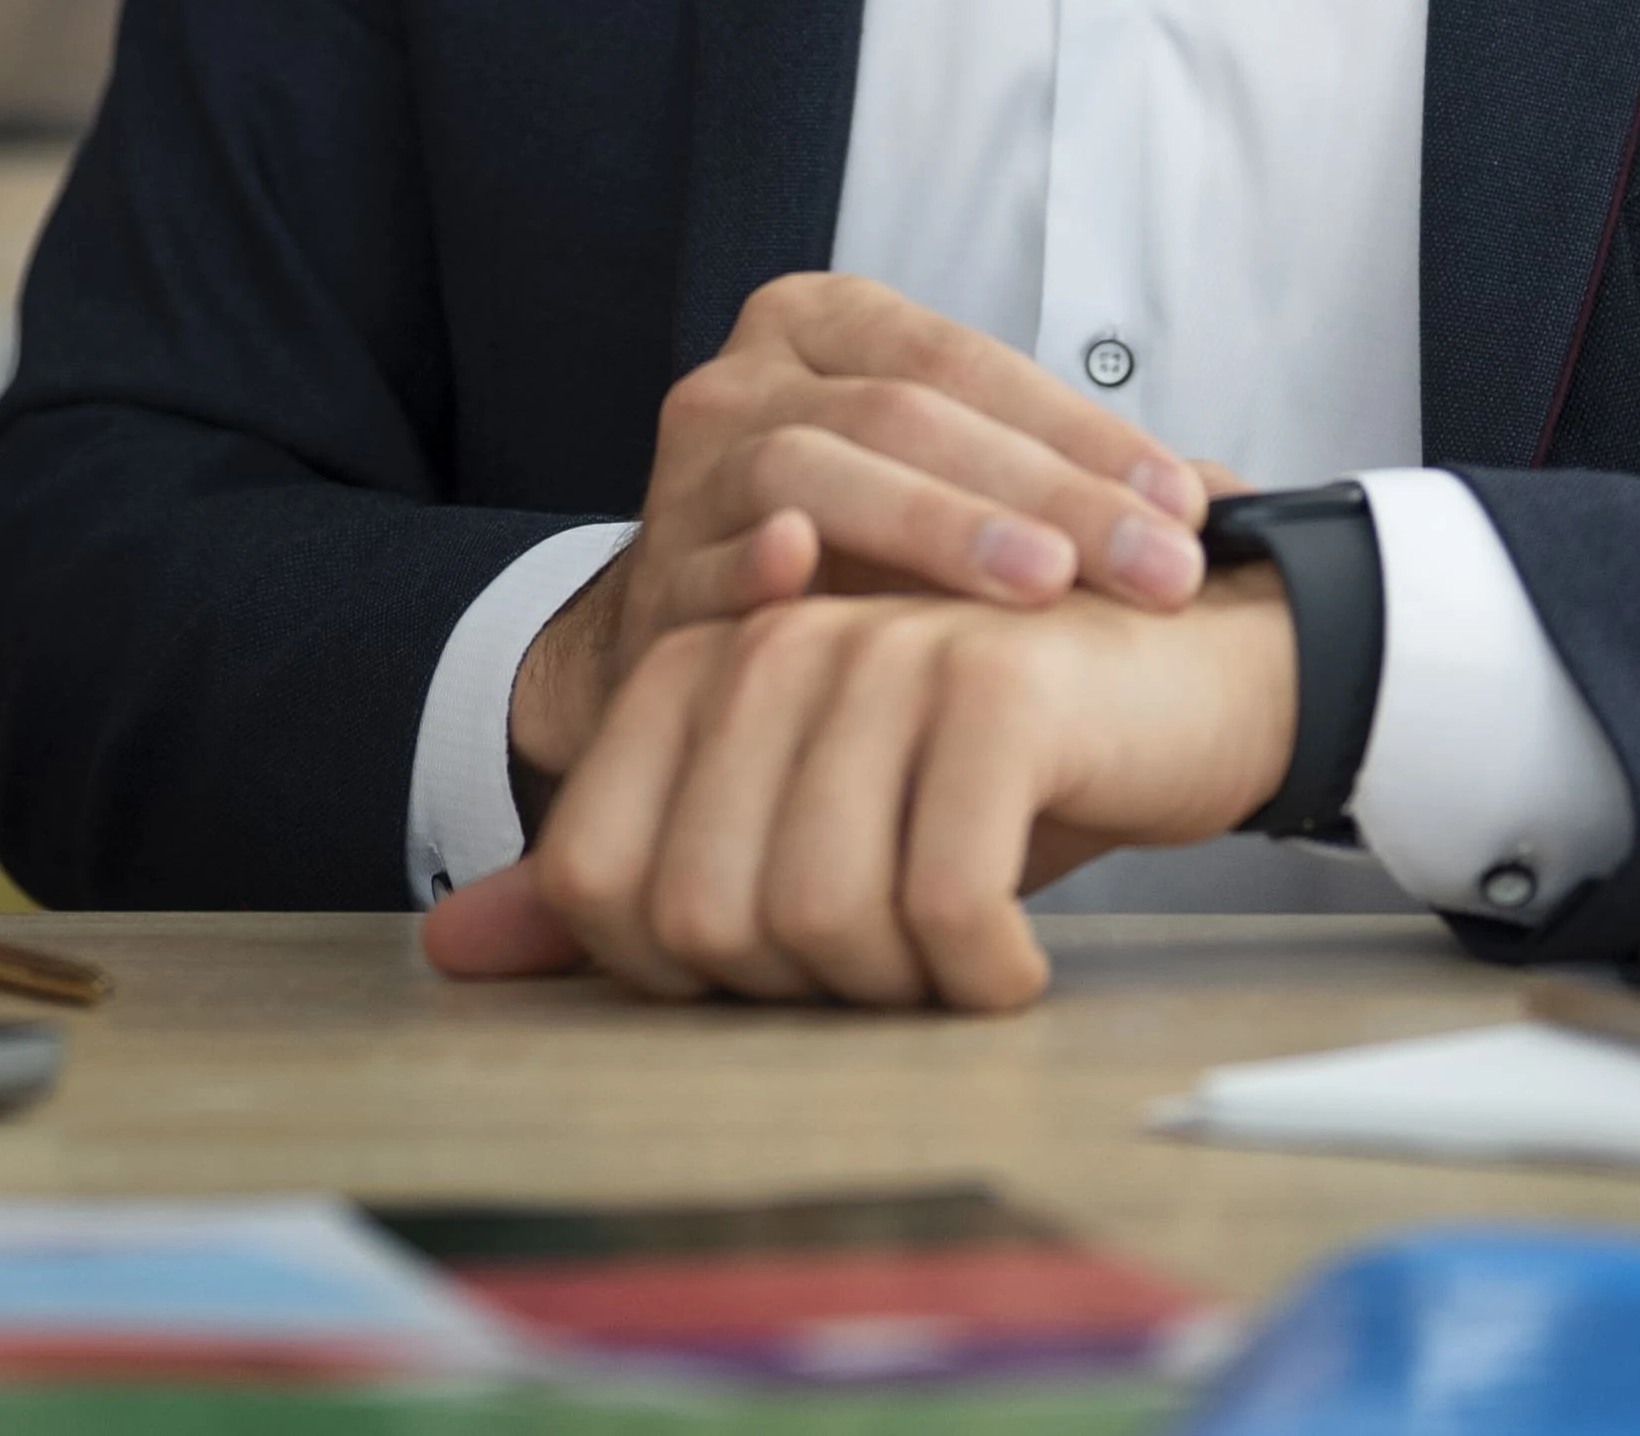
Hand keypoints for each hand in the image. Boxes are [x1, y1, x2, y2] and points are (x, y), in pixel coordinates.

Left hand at [430, 571, 1296, 1011]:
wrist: (1188, 688)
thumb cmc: (988, 774)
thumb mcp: (800, 830)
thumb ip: (631, 884)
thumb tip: (451, 948)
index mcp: (694, 666)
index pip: (594, 880)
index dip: (682, 972)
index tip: (784, 969)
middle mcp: (768, 647)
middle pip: (703, 919)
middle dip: (802, 992)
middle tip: (894, 972)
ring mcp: (879, 656)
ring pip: (816, 918)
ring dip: (899, 990)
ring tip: (956, 958)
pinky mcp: (995, 689)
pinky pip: (943, 902)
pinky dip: (981, 974)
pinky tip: (1013, 967)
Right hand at [509, 273, 1212, 786]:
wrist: (690, 660)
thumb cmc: (855, 569)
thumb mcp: (956, 498)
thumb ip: (1072, 488)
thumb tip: (1246, 508)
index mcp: (823, 329)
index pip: (966, 360)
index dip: (1084, 432)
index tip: (1191, 511)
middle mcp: (744, 382)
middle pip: (904, 413)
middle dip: (1047, 492)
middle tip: (1158, 570)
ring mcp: (684, 477)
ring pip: (808, 469)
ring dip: (935, 525)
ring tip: (1041, 587)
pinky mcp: (647, 583)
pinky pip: (703, 566)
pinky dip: (754, 565)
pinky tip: (804, 570)